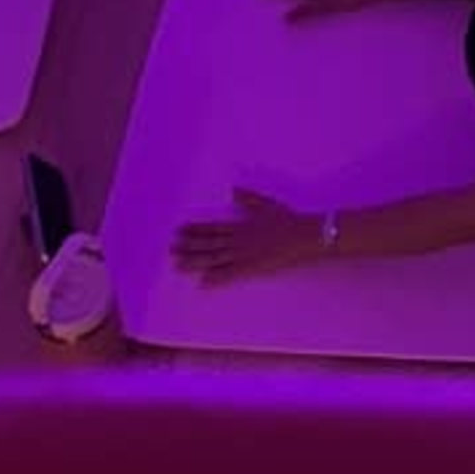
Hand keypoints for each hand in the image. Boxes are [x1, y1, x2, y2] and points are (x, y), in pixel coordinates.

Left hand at [172, 184, 328, 285]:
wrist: (304, 234)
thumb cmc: (288, 219)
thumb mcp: (268, 204)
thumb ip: (249, 199)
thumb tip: (233, 189)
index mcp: (241, 224)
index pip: (213, 227)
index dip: (195, 229)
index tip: (179, 230)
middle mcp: (238, 239)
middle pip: (209, 243)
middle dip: (189, 246)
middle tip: (171, 249)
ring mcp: (243, 254)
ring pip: (214, 258)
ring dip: (195, 261)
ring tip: (178, 265)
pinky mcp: (251, 268)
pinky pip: (230, 275)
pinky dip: (215, 279)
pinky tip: (202, 283)